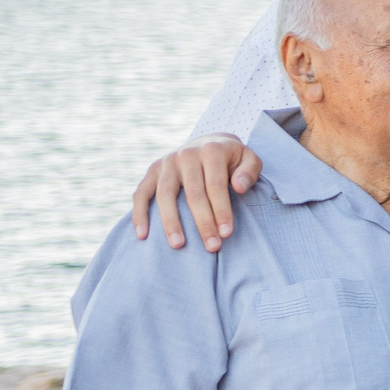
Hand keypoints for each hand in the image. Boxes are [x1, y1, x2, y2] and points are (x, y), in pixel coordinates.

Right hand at [131, 135, 258, 251]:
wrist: (209, 142)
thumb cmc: (233, 159)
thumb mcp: (250, 159)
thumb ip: (250, 171)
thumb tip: (239, 188)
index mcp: (211, 151)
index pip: (216, 185)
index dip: (222, 210)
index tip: (227, 234)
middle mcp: (186, 154)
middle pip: (193, 193)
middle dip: (203, 223)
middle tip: (212, 247)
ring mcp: (166, 162)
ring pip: (165, 195)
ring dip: (171, 222)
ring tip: (178, 246)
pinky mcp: (152, 170)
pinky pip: (141, 193)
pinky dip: (140, 214)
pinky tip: (142, 236)